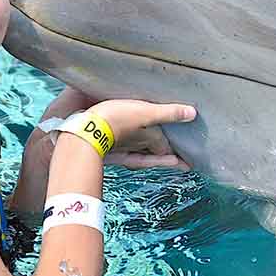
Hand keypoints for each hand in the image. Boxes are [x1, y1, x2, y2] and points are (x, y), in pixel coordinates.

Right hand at [32, 87, 195, 170]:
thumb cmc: (115, 120)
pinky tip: (136, 154)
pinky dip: (135, 154)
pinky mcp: (110, 149)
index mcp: (150, 138)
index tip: (189, 163)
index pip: (168, 148)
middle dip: (167, 153)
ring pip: (143, 152)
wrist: (84, 132)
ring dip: (154, 154)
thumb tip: (192, 113)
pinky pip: (128, 153)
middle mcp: (138, 147)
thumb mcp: (145, 112)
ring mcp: (124, 149)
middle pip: (156, 151)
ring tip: (166, 158)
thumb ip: (167, 112)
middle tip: (180, 159)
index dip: (179, 153)